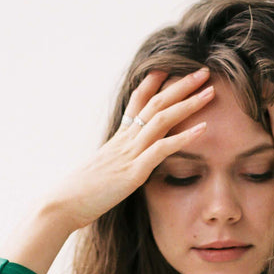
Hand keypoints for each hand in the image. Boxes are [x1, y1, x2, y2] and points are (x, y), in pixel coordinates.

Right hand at [42, 67, 215, 230]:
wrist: (62, 204)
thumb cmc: (80, 193)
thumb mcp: (103, 172)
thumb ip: (116, 163)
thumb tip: (122, 165)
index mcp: (118, 139)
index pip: (137, 102)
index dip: (153, 84)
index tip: (169, 68)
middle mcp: (124, 140)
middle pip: (155, 103)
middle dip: (181, 85)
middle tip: (203, 71)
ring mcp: (129, 153)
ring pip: (162, 119)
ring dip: (188, 103)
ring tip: (210, 90)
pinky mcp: (134, 171)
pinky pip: (162, 149)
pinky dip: (185, 137)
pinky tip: (204, 128)